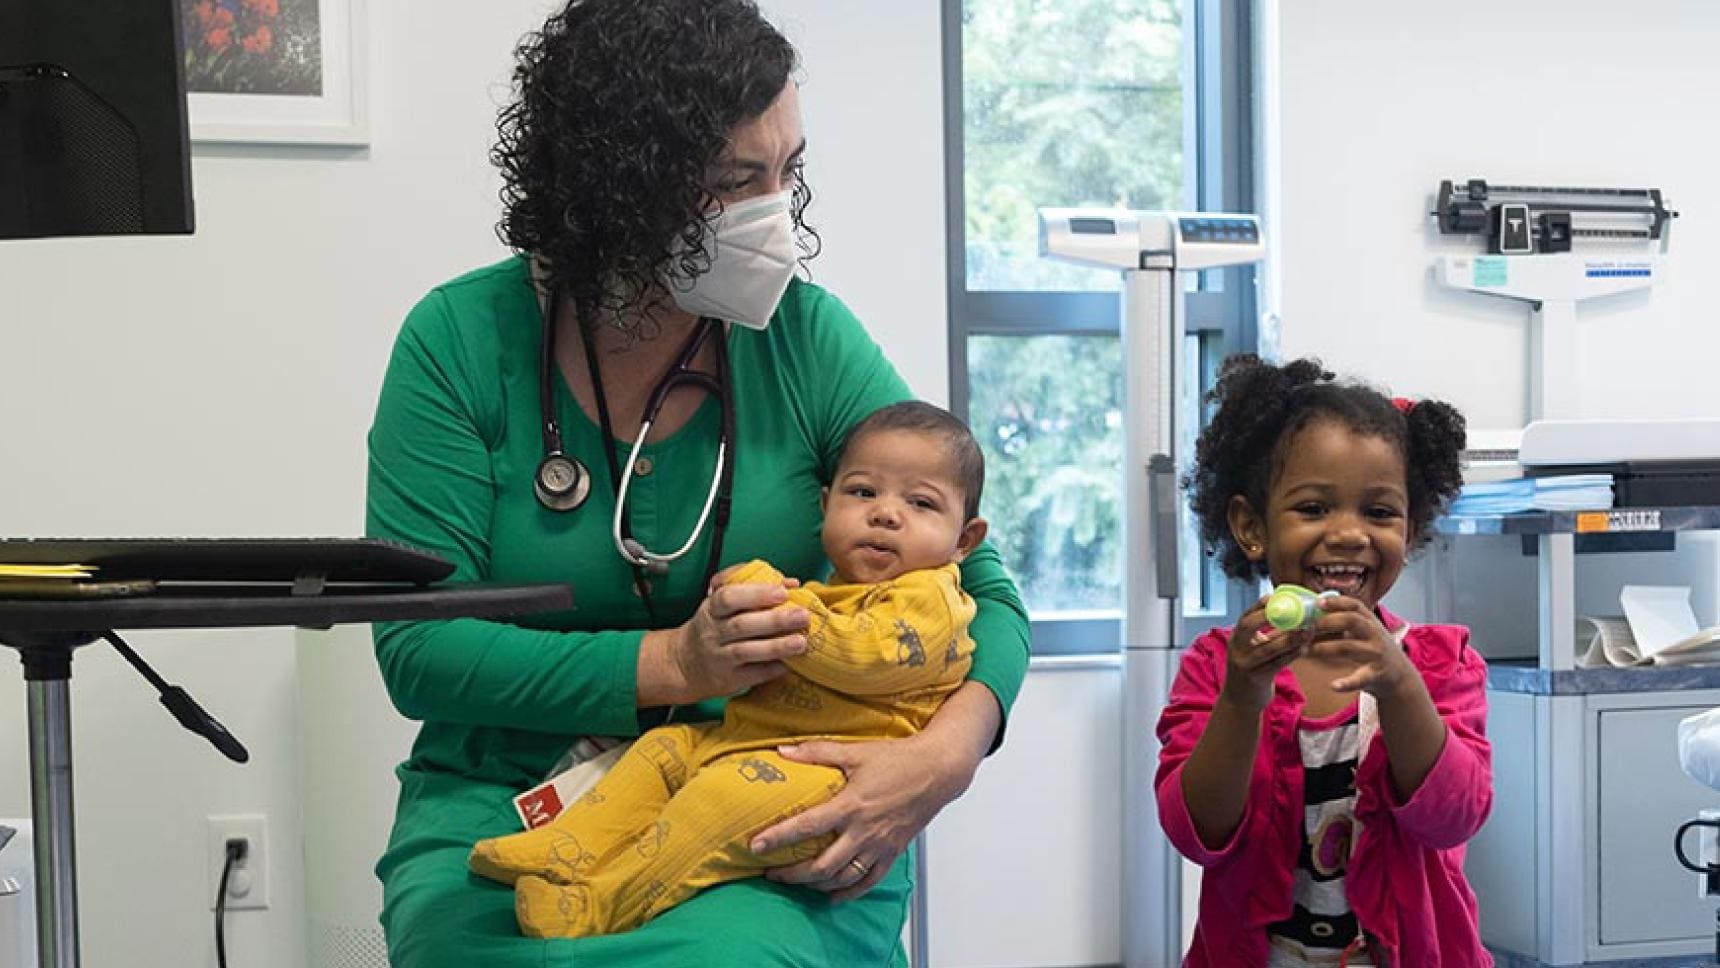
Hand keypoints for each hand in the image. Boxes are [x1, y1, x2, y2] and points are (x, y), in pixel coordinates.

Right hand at [637, 564, 808, 705]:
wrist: (685, 663)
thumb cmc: (713, 626)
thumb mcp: (720, 599)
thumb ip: (752, 586)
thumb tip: (790, 583)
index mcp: (712, 609)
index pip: (728, 598)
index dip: (756, 594)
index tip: (782, 591)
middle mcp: (714, 633)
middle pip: (742, 625)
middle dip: (775, 620)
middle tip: (802, 615)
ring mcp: (720, 657)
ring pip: (747, 651)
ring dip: (777, 646)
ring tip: (801, 641)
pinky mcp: (729, 679)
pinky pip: (753, 674)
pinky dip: (774, 668)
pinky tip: (792, 663)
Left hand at [748, 733, 971, 901]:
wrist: (938, 771)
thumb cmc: (899, 759)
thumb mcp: (855, 751)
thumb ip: (817, 752)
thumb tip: (781, 751)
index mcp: (851, 805)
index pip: (807, 827)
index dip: (778, 838)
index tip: (755, 846)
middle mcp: (864, 831)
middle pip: (822, 865)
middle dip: (792, 874)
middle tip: (770, 873)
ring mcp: (878, 846)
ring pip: (842, 878)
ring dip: (814, 885)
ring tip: (795, 882)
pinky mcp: (892, 853)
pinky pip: (868, 882)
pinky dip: (848, 893)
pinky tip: (832, 896)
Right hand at [1219, 594, 1310, 712]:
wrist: (1241, 701)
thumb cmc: (1252, 670)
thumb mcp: (1251, 650)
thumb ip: (1264, 635)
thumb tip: (1290, 616)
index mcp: (1235, 639)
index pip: (1244, 617)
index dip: (1258, 606)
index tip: (1273, 596)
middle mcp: (1235, 649)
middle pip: (1249, 627)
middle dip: (1272, 617)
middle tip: (1295, 612)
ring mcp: (1244, 664)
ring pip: (1268, 647)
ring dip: (1290, 638)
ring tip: (1308, 630)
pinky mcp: (1255, 679)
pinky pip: (1276, 664)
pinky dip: (1291, 655)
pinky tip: (1304, 649)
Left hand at [1306, 595, 1413, 695]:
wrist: (1399, 676)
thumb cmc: (1373, 649)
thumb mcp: (1364, 631)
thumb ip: (1344, 621)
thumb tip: (1313, 611)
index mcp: (1370, 621)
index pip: (1355, 605)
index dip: (1336, 601)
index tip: (1318, 602)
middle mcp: (1374, 634)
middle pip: (1352, 621)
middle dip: (1328, 621)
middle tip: (1309, 625)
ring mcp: (1376, 654)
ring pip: (1348, 647)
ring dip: (1324, 648)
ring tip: (1304, 650)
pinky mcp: (1375, 675)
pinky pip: (1359, 678)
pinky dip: (1347, 683)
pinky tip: (1334, 685)